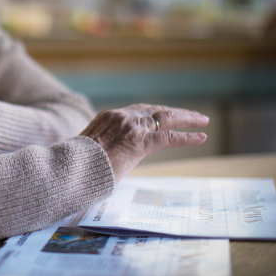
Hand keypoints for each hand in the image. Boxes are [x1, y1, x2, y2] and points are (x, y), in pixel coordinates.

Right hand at [80, 104, 208, 181]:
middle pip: (154, 109)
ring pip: (165, 117)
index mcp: (107, 117)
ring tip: (202, 120)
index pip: (137, 110)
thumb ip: (100, 146)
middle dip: (174, 111)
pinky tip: (201, 136)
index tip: (164, 115)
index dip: (154, 112)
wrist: (72, 166)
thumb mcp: (87, 148)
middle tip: (191, 114)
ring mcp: (132, 128)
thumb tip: (102, 157)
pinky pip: (168, 137)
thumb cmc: (75, 163)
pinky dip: (187, 136)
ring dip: (186, 118)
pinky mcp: (140, 143)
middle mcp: (121, 117)